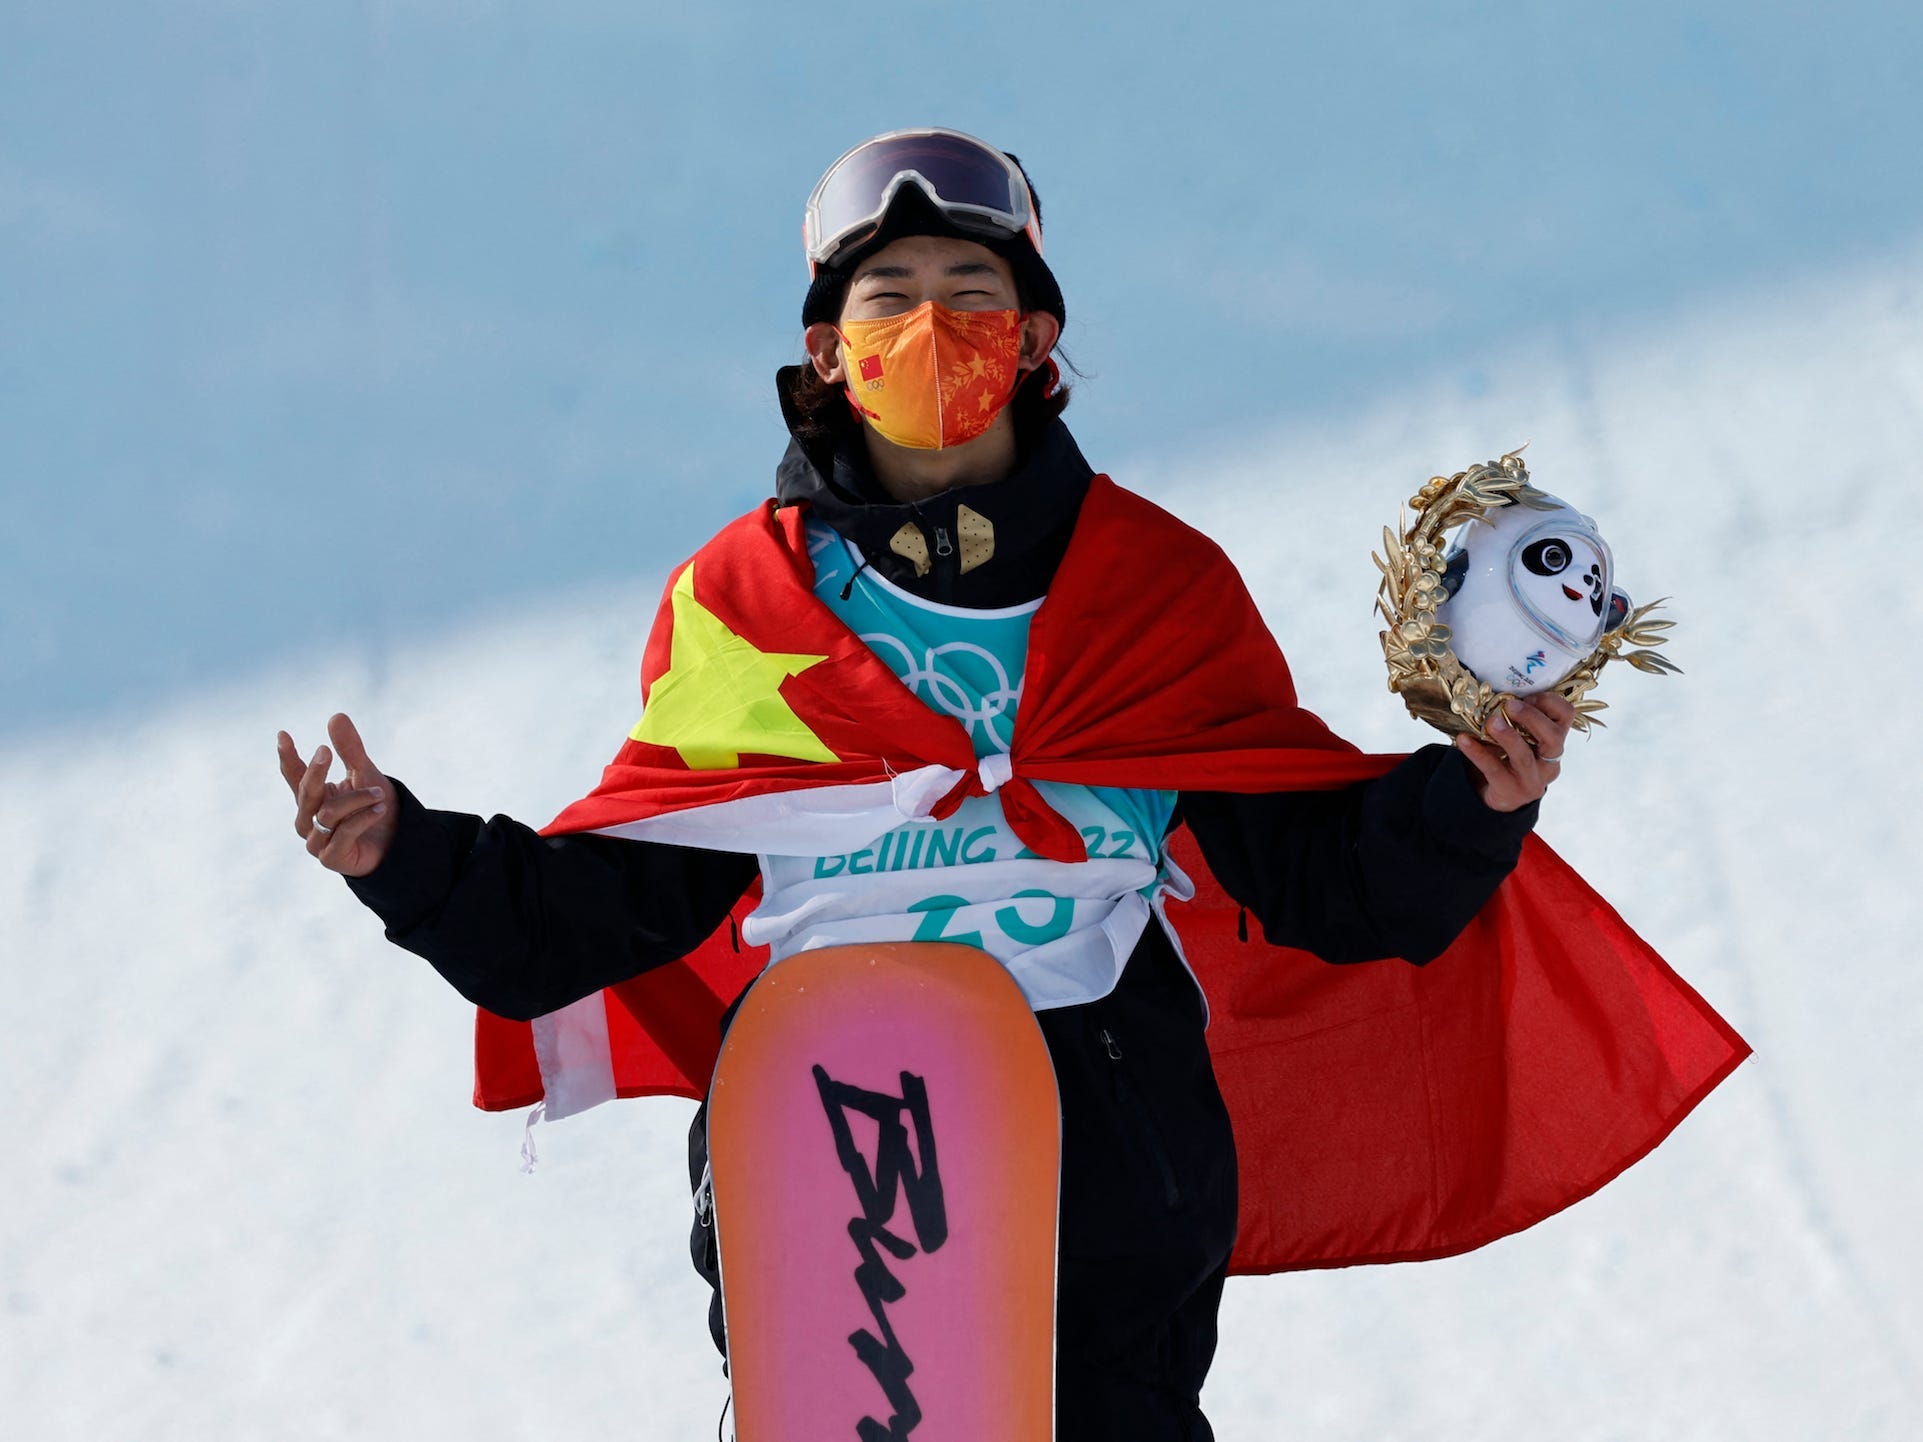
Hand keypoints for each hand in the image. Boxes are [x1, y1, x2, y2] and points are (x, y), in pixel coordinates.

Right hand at [277, 713, 398, 877]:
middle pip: (306, 792)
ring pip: (327, 814)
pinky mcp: (330, 858)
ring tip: (380, 794)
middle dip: (315, 771)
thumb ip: (350, 749)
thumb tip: (336, 715)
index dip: (288, 757)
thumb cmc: (374, 807)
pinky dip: (362, 819)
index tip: (283, 735)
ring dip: (356, 800)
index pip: (294, 775)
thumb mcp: (365, 774)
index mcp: (312, 797)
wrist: (397, 843)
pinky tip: (379, 810)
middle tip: (325, 750)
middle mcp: (308, 819)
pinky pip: (343, 834)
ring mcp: (316, 841)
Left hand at [1454, 692, 1576, 813]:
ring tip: (1491, 722)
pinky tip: (1463, 740)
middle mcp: (1550, 760)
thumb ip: (1517, 718)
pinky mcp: (1511, 791)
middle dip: (1532, 718)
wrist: (1503, 796)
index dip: (1550, 702)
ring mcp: (1532, 779)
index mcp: (1555, 741)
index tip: (1528, 696)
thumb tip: (1496, 691)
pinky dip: (1477, 753)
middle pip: (1553, 737)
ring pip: (1524, 756)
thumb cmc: (1512, 757)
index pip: (1566, 716)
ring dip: (1508, 736)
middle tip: (1510, 705)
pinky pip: (1494, 769)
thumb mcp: (1521, 737)